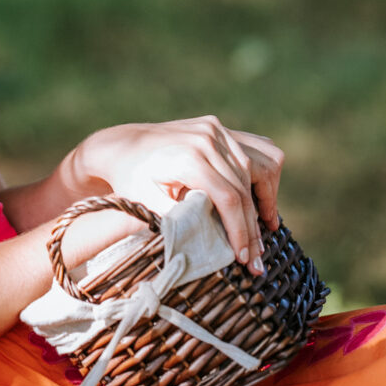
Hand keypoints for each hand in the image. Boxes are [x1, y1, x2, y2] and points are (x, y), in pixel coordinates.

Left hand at [65, 116, 283, 273]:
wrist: (122, 145)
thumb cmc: (130, 179)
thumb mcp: (145, 203)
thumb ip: (177, 219)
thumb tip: (206, 242)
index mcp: (189, 158)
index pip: (228, 198)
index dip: (239, 230)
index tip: (243, 257)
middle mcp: (205, 139)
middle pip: (243, 187)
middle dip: (252, 226)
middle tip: (256, 258)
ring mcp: (212, 129)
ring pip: (253, 169)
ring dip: (262, 201)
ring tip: (263, 232)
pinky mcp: (215, 127)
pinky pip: (248, 153)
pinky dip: (256, 178)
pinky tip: (259, 202)